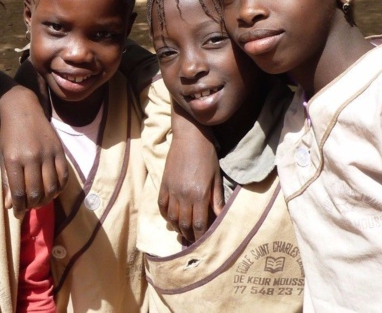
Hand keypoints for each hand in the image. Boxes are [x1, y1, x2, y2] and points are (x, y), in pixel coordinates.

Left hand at [0, 86, 67, 216]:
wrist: (23, 110)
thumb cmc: (9, 135)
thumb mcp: (4, 157)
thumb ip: (7, 181)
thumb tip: (11, 205)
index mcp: (14, 160)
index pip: (19, 192)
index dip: (19, 207)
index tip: (17, 214)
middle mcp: (32, 157)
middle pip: (35, 192)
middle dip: (32, 205)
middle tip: (29, 207)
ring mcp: (48, 153)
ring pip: (51, 187)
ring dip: (46, 199)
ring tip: (40, 201)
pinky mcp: (59, 150)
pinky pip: (63, 175)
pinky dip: (59, 188)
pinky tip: (53, 191)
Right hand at [159, 105, 222, 242]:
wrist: (190, 136)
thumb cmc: (207, 155)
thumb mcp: (216, 177)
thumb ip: (216, 199)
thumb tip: (219, 218)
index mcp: (199, 194)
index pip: (198, 224)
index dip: (200, 237)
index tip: (203, 244)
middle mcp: (183, 194)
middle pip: (184, 223)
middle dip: (189, 236)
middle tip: (193, 242)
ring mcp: (171, 189)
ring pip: (172, 217)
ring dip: (177, 227)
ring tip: (183, 233)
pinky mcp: (163, 183)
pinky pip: (161, 205)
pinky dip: (165, 215)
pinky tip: (171, 219)